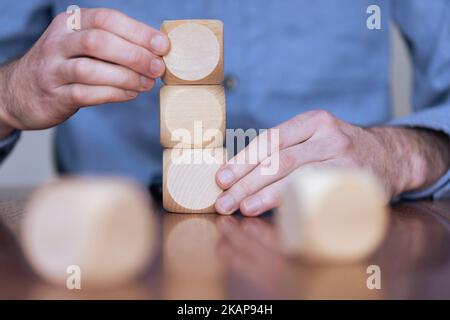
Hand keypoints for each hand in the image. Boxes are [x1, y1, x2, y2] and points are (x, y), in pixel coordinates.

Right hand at [0, 8, 168, 135]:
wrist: (21, 91)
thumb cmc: (65, 65)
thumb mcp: (82, 44)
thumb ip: (113, 43)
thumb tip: (156, 51)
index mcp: (70, 23)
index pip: (106, 19)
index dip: (138, 32)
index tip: (163, 46)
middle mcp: (58, 42)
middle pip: (98, 42)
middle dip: (134, 55)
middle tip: (158, 68)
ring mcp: (53, 69)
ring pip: (90, 69)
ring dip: (126, 77)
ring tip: (147, 84)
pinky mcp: (55, 95)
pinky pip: (86, 94)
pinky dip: (113, 94)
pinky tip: (130, 94)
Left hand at [215, 110, 449, 215]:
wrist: (392, 156)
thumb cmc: (340, 151)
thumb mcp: (316, 137)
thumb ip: (287, 149)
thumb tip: (240, 176)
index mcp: (313, 121)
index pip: (270, 140)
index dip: (243, 160)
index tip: (222, 178)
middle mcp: (329, 135)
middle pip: (279, 159)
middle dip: (246, 182)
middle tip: (224, 201)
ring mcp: (344, 158)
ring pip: (296, 176)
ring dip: (264, 195)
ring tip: (242, 208)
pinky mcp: (355, 181)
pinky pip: (319, 193)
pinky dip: (294, 204)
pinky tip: (275, 214)